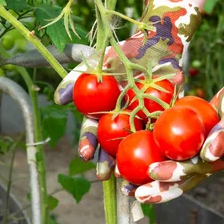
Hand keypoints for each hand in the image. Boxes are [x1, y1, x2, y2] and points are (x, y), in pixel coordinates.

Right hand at [56, 0, 201, 179]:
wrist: (159, 43)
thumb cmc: (125, 51)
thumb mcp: (99, 61)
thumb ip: (77, 78)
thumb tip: (58, 99)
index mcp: (104, 112)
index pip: (93, 133)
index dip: (88, 144)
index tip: (85, 154)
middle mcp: (122, 122)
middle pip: (110, 148)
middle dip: (105, 163)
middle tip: (103, 175)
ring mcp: (143, 124)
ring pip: (133, 151)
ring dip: (128, 167)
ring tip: (125, 181)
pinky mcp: (165, 122)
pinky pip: (160, 143)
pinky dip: (157, 157)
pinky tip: (155, 169)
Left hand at [134, 46, 223, 202]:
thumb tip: (208, 155)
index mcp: (219, 161)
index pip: (194, 171)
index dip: (173, 174)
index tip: (152, 172)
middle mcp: (205, 164)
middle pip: (179, 182)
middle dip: (157, 190)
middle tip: (135, 193)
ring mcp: (193, 158)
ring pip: (168, 175)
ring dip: (147, 183)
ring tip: (125, 189)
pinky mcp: (183, 149)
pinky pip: (163, 157)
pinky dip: (145, 163)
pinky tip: (125, 166)